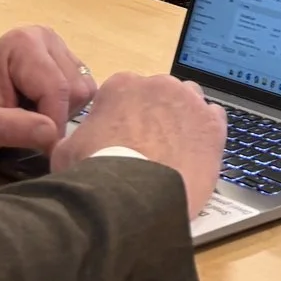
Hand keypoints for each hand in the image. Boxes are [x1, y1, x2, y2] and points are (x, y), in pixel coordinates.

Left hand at [0, 24, 94, 154]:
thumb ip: (16, 128)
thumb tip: (53, 135)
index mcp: (24, 44)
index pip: (57, 88)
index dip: (54, 122)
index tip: (43, 149)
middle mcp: (45, 37)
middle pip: (75, 88)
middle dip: (57, 116)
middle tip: (28, 129)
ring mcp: (57, 47)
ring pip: (83, 89)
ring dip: (63, 113)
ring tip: (32, 118)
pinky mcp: (65, 60)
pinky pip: (82, 89)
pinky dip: (66, 108)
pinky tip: (40, 111)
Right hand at [55, 73, 227, 214]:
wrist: (132, 195)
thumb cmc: (96, 171)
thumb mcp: (67, 151)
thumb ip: (75, 138)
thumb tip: (72, 143)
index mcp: (122, 85)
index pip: (127, 92)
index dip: (126, 115)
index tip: (124, 135)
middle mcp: (158, 85)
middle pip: (161, 95)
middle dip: (156, 116)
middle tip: (149, 146)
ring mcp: (189, 102)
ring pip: (189, 103)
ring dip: (183, 120)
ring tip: (174, 151)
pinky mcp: (212, 124)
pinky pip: (213, 119)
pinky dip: (206, 133)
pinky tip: (195, 154)